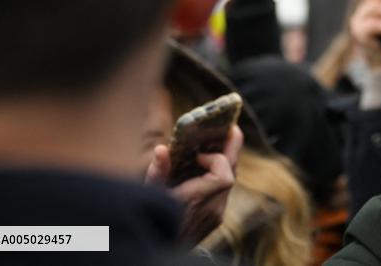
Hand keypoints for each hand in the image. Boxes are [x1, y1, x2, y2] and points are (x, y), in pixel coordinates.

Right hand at [145, 125, 242, 245]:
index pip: (224, 176)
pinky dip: (219, 174)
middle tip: (231, 129)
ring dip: (225, 162)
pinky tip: (209, 165)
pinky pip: (224, 191)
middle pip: (232, 174)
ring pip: (230, 182)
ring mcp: (216, 215)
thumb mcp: (149, 194)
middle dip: (232, 150)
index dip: (216, 160)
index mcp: (197, 202)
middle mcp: (212, 210)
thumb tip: (162, 149)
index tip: (198, 155)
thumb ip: (157, 172)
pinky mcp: (216, 219)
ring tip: (221, 142)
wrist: (156, 252)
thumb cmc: (150, 219)